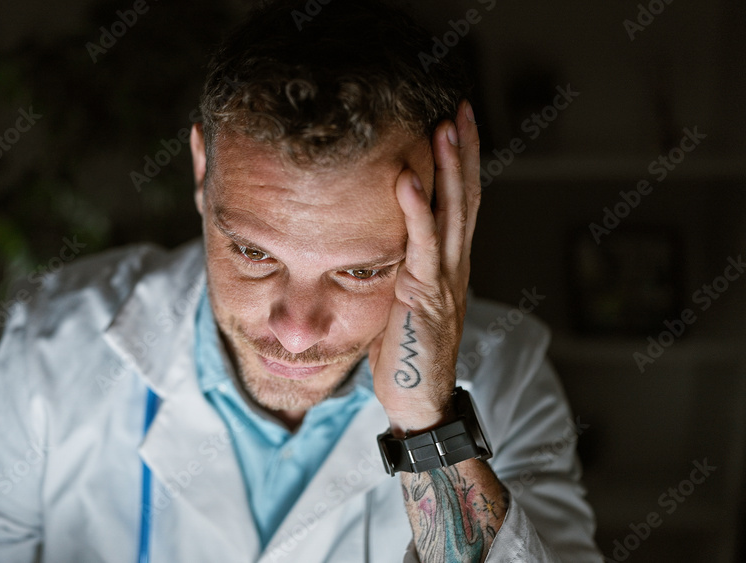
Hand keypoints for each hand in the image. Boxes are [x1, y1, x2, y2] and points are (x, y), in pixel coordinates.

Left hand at [368, 99, 481, 432]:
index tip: (455, 122)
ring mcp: (445, 279)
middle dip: (463, 150)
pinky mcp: (427, 295)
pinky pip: (422, 245)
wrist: (417, 400)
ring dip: (448, 167)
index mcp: (447, 262)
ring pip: (453, 213)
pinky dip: (414, 210)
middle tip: (459, 107)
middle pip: (465, 196)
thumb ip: (399, 266)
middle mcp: (453, 264)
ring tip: (443, 126)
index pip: (460, 201)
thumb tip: (380, 239)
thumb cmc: (404, 352)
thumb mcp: (401, 298)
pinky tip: (405, 177)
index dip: (461, 161)